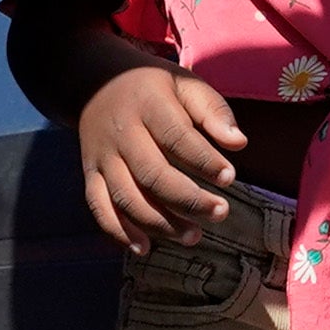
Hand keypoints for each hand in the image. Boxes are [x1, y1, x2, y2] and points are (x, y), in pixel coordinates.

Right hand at [75, 63, 246, 251]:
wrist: (93, 82)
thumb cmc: (152, 87)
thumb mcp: (184, 83)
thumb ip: (213, 111)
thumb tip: (238, 143)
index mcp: (148, 105)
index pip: (176, 137)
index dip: (204, 160)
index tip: (230, 177)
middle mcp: (121, 133)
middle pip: (151, 173)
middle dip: (188, 199)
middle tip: (220, 213)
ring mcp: (102, 156)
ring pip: (126, 196)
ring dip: (159, 222)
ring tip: (193, 236)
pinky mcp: (91, 174)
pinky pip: (99, 207)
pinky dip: (118, 231)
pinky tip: (144, 247)